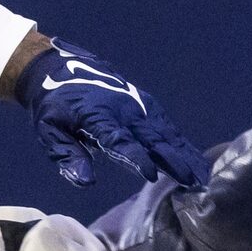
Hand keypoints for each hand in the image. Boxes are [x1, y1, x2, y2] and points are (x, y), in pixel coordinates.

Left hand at [13, 39, 213, 188]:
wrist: (62, 69)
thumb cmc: (54, 106)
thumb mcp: (49, 131)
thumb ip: (66, 155)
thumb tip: (86, 181)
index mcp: (98, 115)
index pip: (119, 140)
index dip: (136, 157)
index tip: (151, 174)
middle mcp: (125, 110)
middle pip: (152, 138)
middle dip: (173, 159)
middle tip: (193, 181)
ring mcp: (139, 106)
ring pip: (166, 133)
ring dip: (185, 154)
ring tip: (202, 177)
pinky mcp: (147, 106)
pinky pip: (168, 127)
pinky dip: (183, 144)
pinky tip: (196, 162)